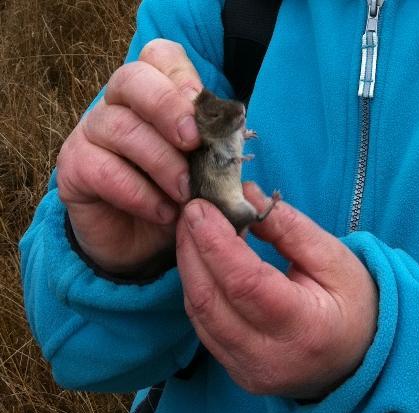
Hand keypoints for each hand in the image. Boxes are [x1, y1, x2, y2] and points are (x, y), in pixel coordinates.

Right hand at [57, 39, 201, 273]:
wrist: (142, 242)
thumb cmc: (174, 197)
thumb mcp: (203, 172)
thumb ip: (216, 152)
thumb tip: (237, 146)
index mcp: (150, 97)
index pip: (158, 58)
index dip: (182, 76)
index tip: (203, 110)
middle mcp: (115, 106)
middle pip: (132, 78)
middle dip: (168, 107)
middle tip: (193, 142)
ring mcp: (90, 134)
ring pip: (121, 127)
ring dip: (161, 162)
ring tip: (185, 193)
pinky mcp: (73, 168)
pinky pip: (104, 170)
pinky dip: (140, 193)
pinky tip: (162, 212)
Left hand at [176, 183, 377, 398]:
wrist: (356, 355)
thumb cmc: (352, 303)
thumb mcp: (333, 258)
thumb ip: (288, 227)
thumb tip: (246, 196)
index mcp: (305, 329)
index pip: (245, 283)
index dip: (215, 242)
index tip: (199, 207)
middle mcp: (269, 359)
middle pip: (210, 299)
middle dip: (192, 248)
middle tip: (191, 210)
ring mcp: (246, 369)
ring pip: (198, 312)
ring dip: (189, 265)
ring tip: (193, 228)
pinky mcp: (233, 368)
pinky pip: (202, 323)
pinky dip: (196, 285)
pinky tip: (200, 258)